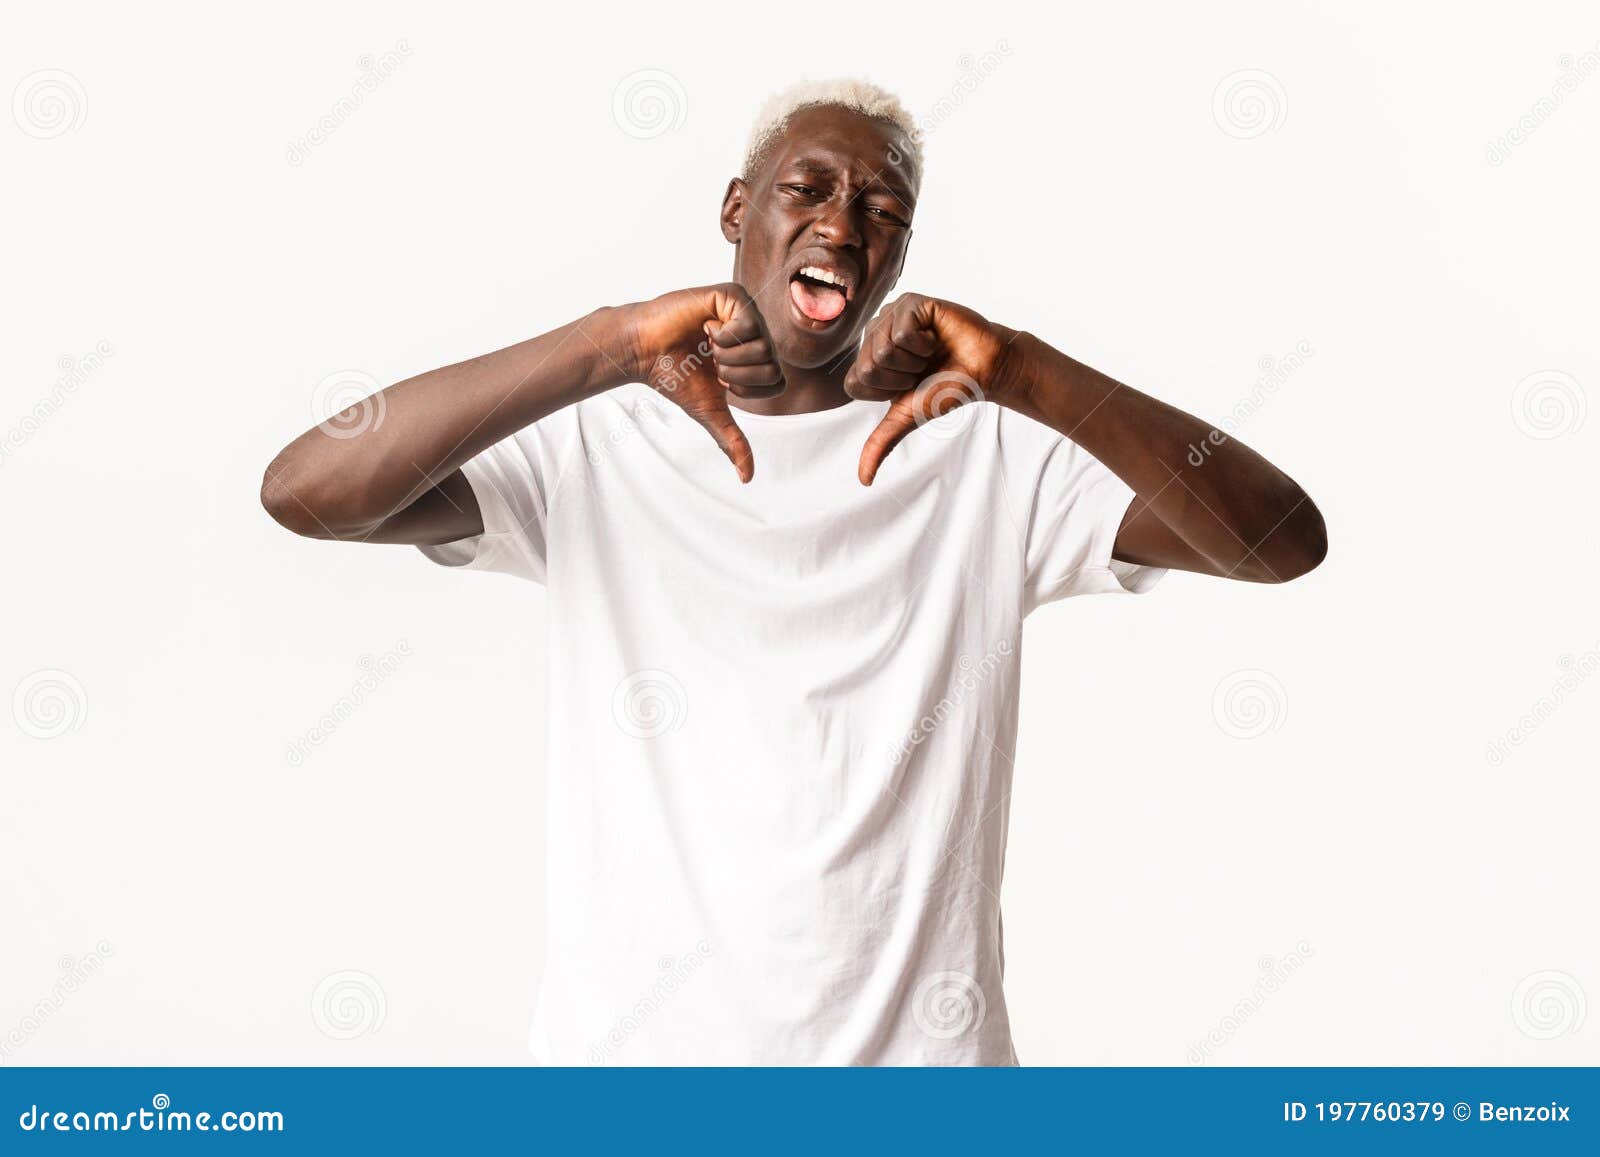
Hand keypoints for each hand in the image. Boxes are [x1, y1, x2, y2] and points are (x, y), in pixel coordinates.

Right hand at [625, 284, 784, 482]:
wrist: (644, 351)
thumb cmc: (675, 376)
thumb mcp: (710, 411)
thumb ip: (733, 440)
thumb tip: (748, 479)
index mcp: (757, 359)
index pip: (777, 383)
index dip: (746, 390)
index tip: (719, 379)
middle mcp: (757, 334)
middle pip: (773, 365)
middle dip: (735, 373)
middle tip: (710, 361)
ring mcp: (747, 313)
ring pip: (763, 345)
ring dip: (726, 354)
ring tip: (705, 342)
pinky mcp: (733, 295)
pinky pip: (748, 323)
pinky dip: (721, 334)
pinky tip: (705, 325)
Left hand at [842, 293, 1022, 484]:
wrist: (984, 370)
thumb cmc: (947, 388)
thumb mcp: (907, 418)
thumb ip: (881, 443)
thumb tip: (864, 480)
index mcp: (868, 359)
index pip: (855, 383)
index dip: (885, 392)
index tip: (909, 385)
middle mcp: (874, 334)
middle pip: (867, 366)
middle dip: (901, 376)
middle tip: (922, 367)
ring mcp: (891, 314)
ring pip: (883, 349)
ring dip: (914, 359)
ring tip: (930, 352)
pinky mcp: (911, 302)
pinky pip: (901, 331)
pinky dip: (923, 343)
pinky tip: (936, 336)